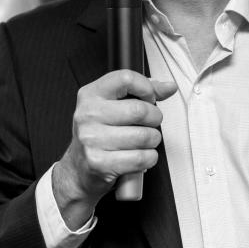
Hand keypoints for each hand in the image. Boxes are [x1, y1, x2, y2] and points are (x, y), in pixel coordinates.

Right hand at [53, 70, 177, 226]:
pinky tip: (141, 156)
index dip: (146, 88)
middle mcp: (88, 115)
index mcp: (91, 95)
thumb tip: (169, 86)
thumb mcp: (113, 107)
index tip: (149, 98)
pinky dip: (149, 158)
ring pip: (144, 136)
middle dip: (154, 118)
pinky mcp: (99, 163)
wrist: (79, 169)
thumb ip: (141, 94)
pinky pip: (140, 158)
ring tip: (144, 141)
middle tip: (150, 124)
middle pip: (140, 110)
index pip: (125, 78)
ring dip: (153, 140)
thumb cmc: (99, 135)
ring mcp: (92, 139)